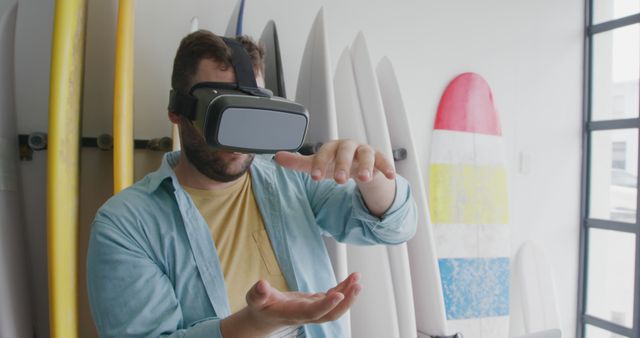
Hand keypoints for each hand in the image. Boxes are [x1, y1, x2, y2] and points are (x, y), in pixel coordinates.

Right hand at [245, 273, 361, 332]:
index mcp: (293, 313)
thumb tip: (261, 285)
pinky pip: (333, 298)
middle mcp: (307, 314)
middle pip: (331, 314)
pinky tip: (351, 279)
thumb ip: (258, 293)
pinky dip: (344, 288)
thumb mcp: (255, 299)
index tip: (340, 294)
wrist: (265, 317)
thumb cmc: (260, 307)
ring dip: (349, 293)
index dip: (327, 304)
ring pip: (335, 306)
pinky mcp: (316, 303)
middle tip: (358, 285)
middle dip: (347, 302)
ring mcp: (313, 309)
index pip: (313, 312)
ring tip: (357, 277)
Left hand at [275, 139, 394, 183]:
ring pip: (367, 154)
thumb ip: (299, 163)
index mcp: (333, 146)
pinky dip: (387, 168)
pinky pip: (384, 160)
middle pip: (346, 151)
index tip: (316, 178)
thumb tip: (277, 157)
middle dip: (343, 165)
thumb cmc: (337, 163)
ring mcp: (365, 151)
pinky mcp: (379, 158)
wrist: (358, 165)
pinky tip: (390, 176)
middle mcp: (349, 146)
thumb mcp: (319, 164)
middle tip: (340, 181)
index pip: (325, 151)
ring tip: (365, 178)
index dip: (320, 164)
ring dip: (366, 166)